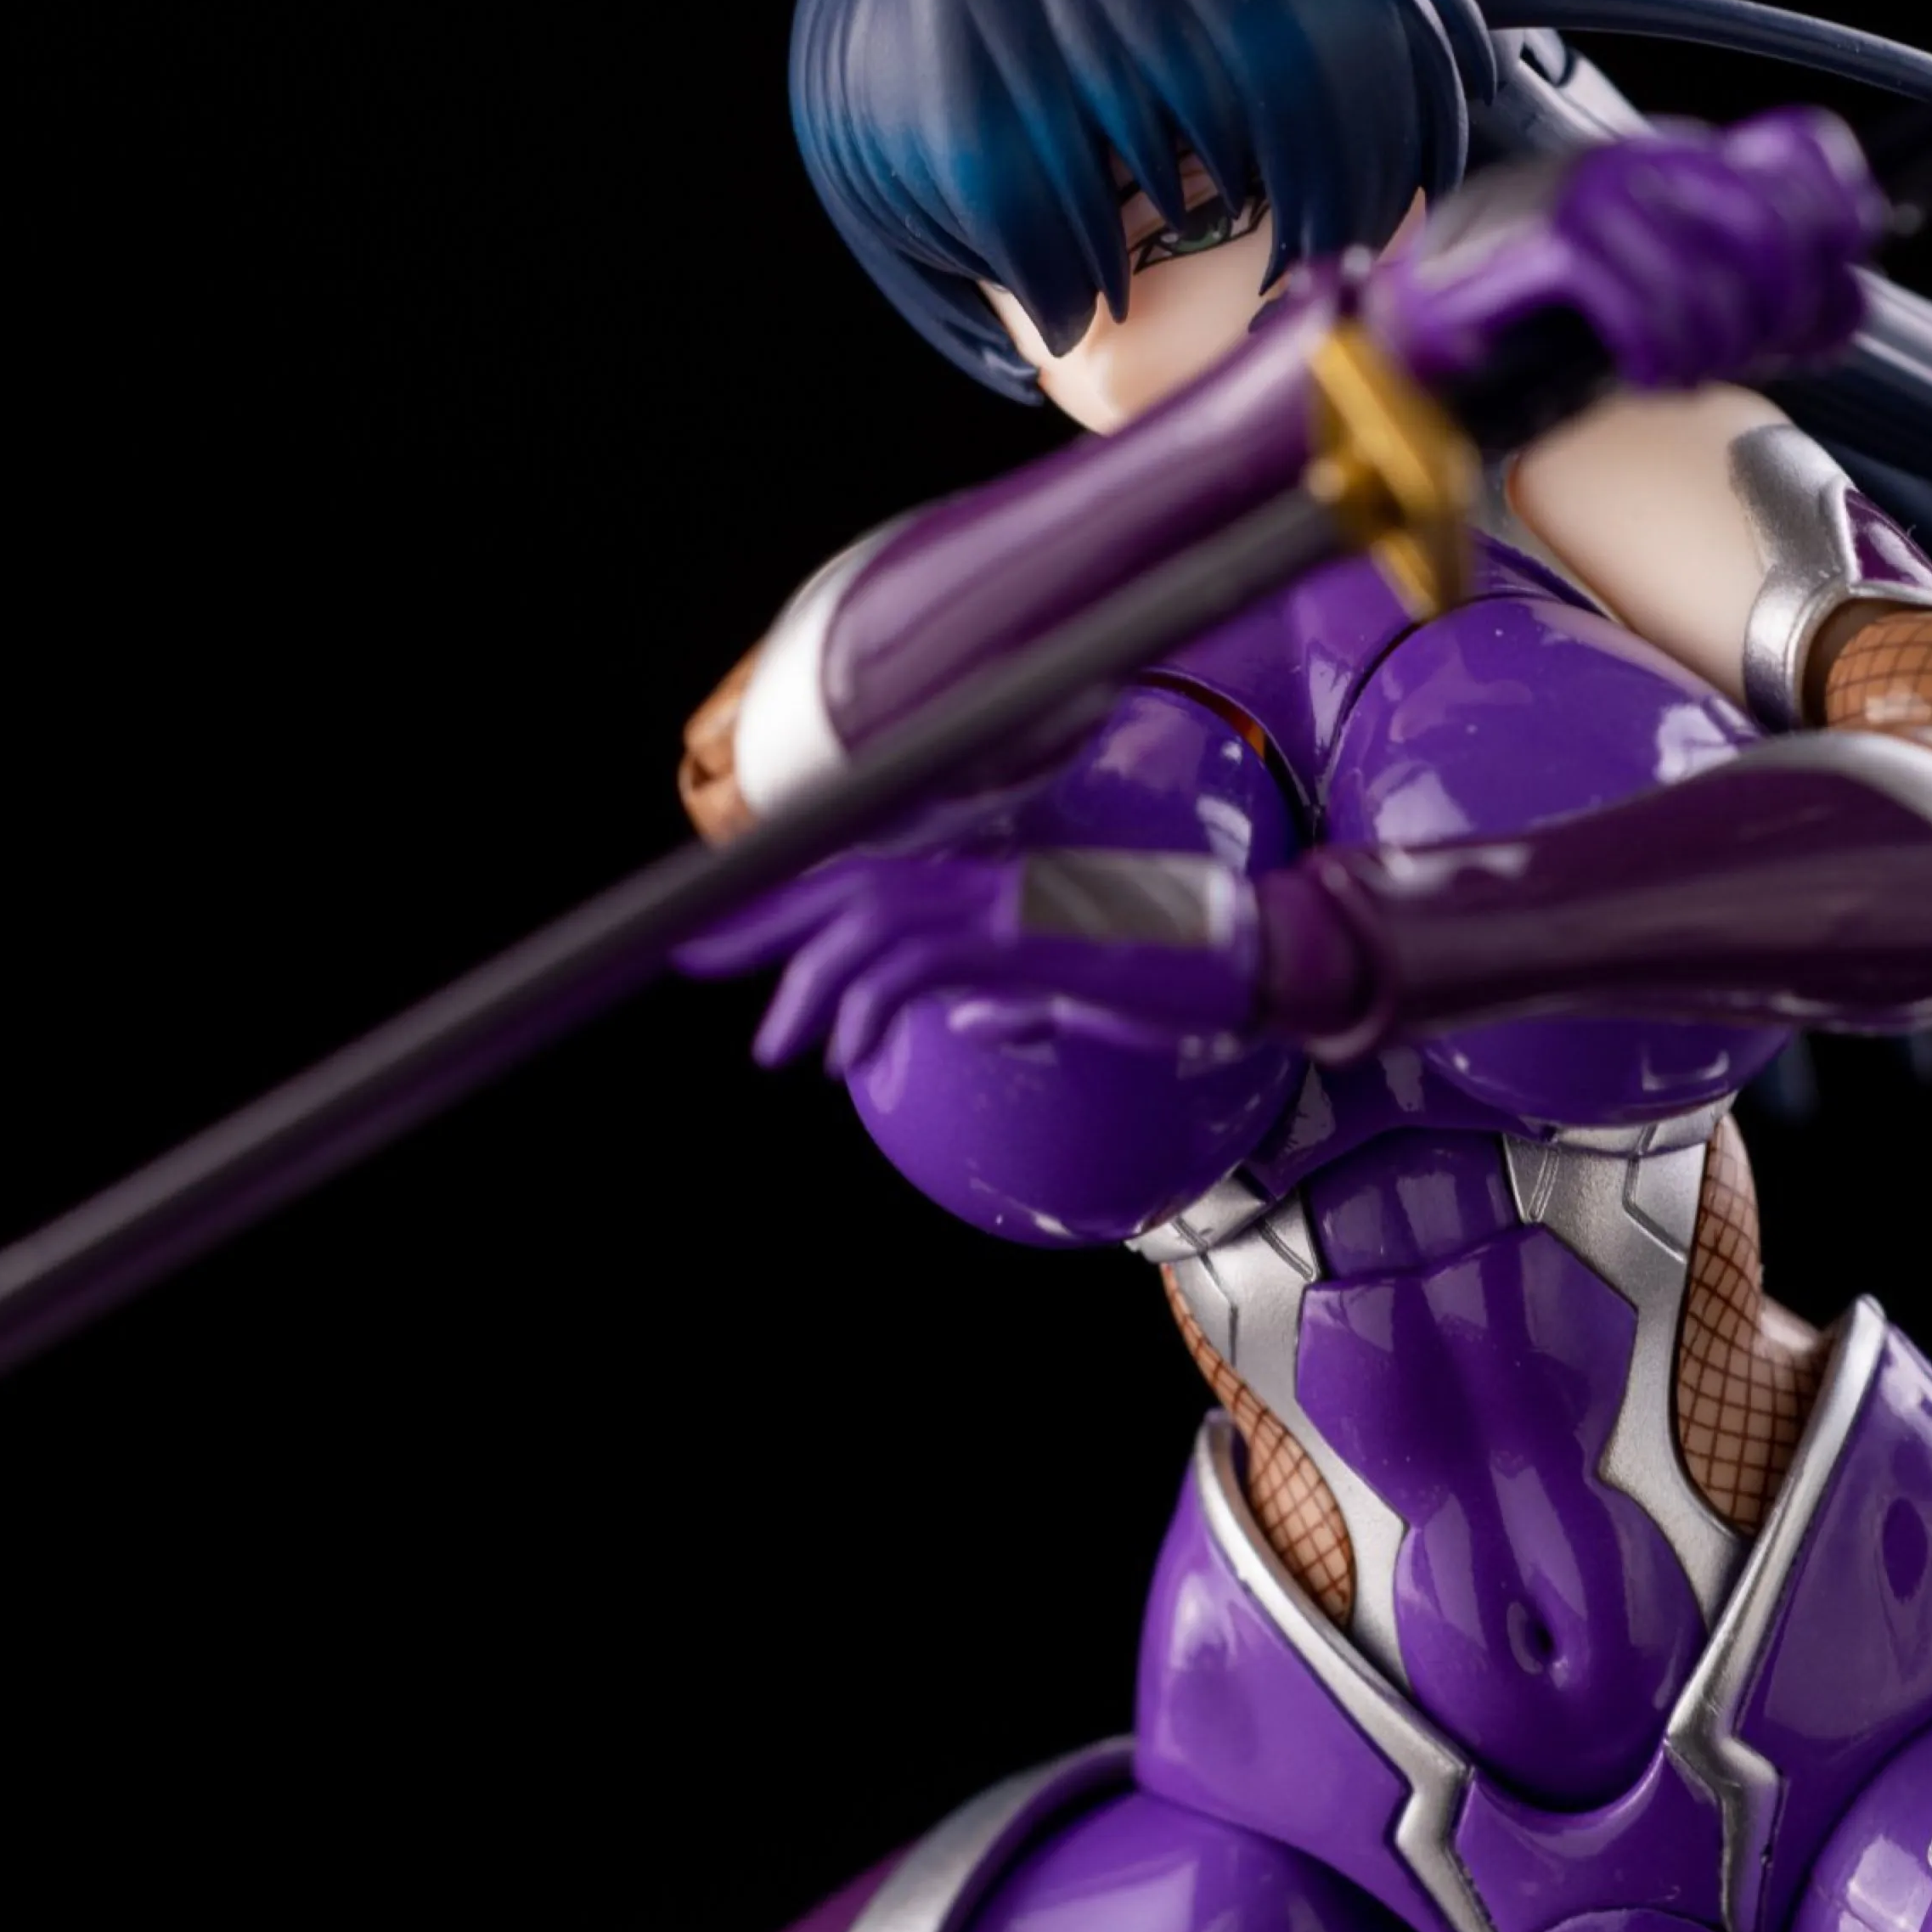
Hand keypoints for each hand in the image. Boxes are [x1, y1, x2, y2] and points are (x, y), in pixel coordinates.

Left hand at [674, 851, 1263, 1076]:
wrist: (1247, 957)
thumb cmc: (1169, 972)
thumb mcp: (1075, 990)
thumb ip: (1018, 999)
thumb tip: (972, 1022)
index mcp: (984, 883)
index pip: (862, 875)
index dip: (784, 897)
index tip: (717, 924)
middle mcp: (981, 878)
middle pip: (840, 885)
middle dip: (756, 922)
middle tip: (684, 956)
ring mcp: (999, 903)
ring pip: (868, 929)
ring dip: (808, 992)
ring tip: (775, 1053)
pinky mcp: (1021, 939)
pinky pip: (919, 969)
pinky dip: (871, 1011)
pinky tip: (850, 1056)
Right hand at [1375, 107, 1880, 388]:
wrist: (1413, 331)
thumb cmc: (1527, 317)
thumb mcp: (1659, 292)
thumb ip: (1752, 291)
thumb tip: (1849, 307)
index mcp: (1675, 158)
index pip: (1808, 154)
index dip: (1839, 238)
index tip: (1819, 310)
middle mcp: (1643, 161)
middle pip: (1782, 228)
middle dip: (1777, 316)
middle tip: (1737, 357)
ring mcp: (1596, 197)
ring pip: (1721, 284)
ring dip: (1711, 351)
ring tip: (1674, 373)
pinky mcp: (1552, 247)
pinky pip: (1650, 313)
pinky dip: (1661, 360)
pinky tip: (1641, 375)